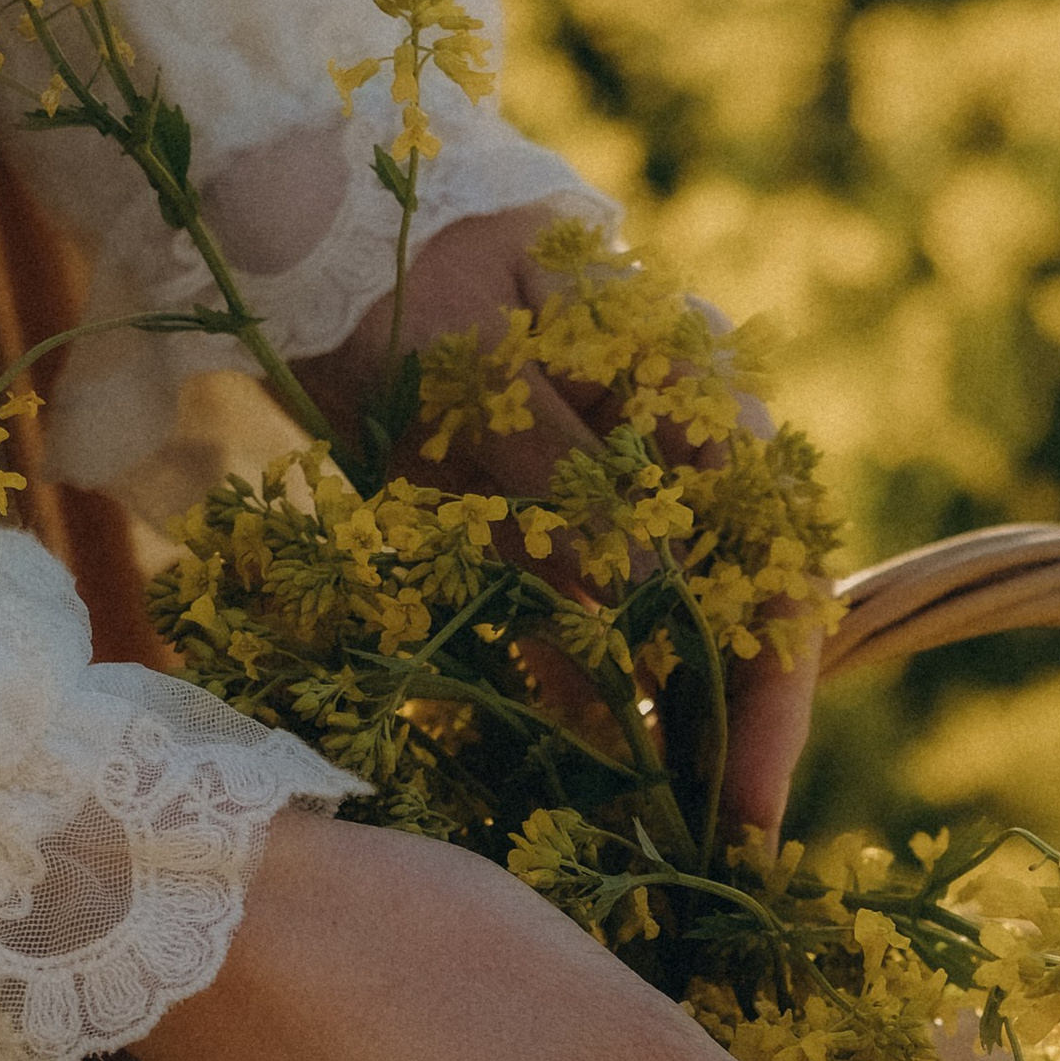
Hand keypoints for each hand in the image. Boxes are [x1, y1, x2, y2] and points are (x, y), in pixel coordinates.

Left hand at [206, 150, 816, 839]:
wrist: (285, 199)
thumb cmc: (388, 261)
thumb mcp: (470, 373)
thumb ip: (559, 486)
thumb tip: (651, 618)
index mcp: (688, 391)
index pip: (772, 570)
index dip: (774, 702)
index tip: (749, 812)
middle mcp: (666, 444)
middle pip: (733, 616)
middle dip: (728, 742)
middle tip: (710, 861)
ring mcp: (597, 482)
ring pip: (658, 632)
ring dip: (659, 735)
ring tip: (649, 850)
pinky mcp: (520, 513)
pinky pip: (567, 623)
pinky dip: (572, 697)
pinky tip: (569, 782)